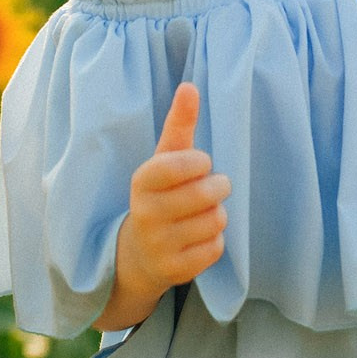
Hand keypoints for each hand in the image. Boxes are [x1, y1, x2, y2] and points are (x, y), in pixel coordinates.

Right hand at [121, 81, 230, 296]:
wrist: (138, 254)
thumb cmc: (160, 196)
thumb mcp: (164, 160)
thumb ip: (179, 124)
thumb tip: (189, 87)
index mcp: (142, 182)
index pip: (177, 164)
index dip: (199, 163)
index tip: (201, 164)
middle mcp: (145, 214)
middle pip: (207, 193)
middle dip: (218, 187)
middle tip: (212, 189)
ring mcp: (159, 245)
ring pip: (216, 220)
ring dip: (217, 215)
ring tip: (201, 214)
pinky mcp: (175, 270)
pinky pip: (216, 248)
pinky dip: (215, 241)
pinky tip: (197, 239)